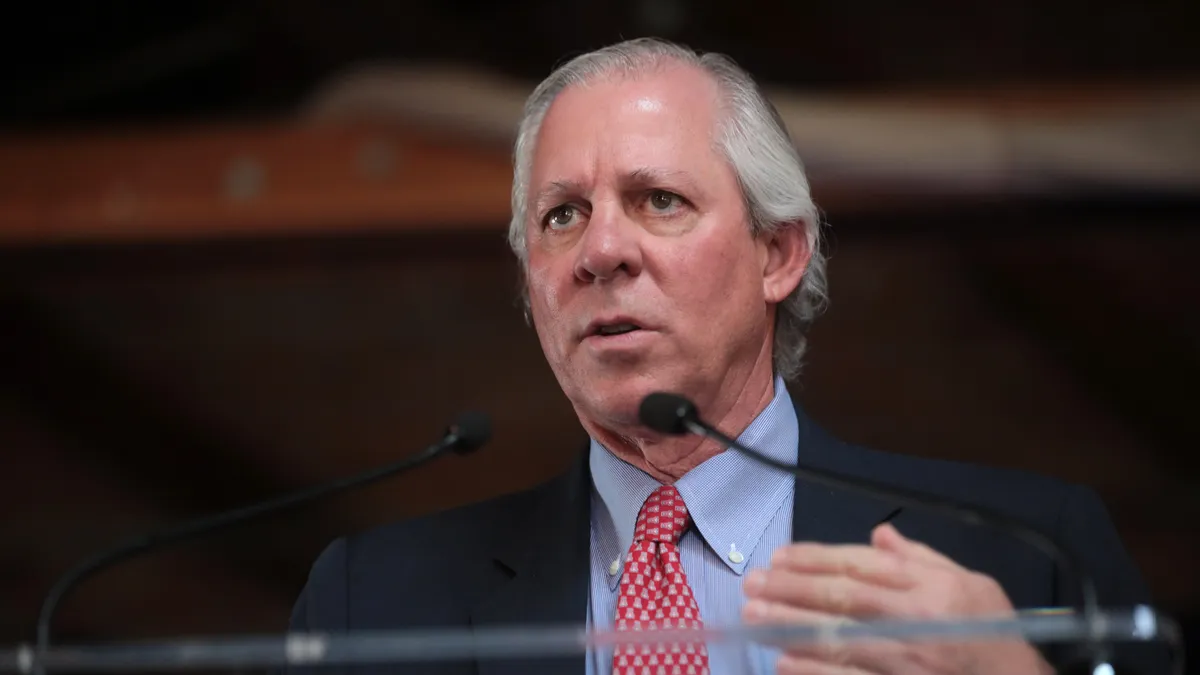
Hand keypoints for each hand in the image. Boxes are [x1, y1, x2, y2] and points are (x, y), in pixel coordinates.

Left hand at [742, 523, 1054, 674]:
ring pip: (840, 639)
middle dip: (792, 589)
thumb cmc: (994, 637)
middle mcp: (917, 622)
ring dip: (791, 626)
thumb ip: (922, 559)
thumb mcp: (972, 586)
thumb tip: (880, 534)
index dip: (817, 559)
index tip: (779, 556)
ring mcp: (906, 661)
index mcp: (932, 589)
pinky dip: (815, 672)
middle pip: (843, 599)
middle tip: (752, 582)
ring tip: (754, 615)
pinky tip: (783, 662)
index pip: (863, 567)